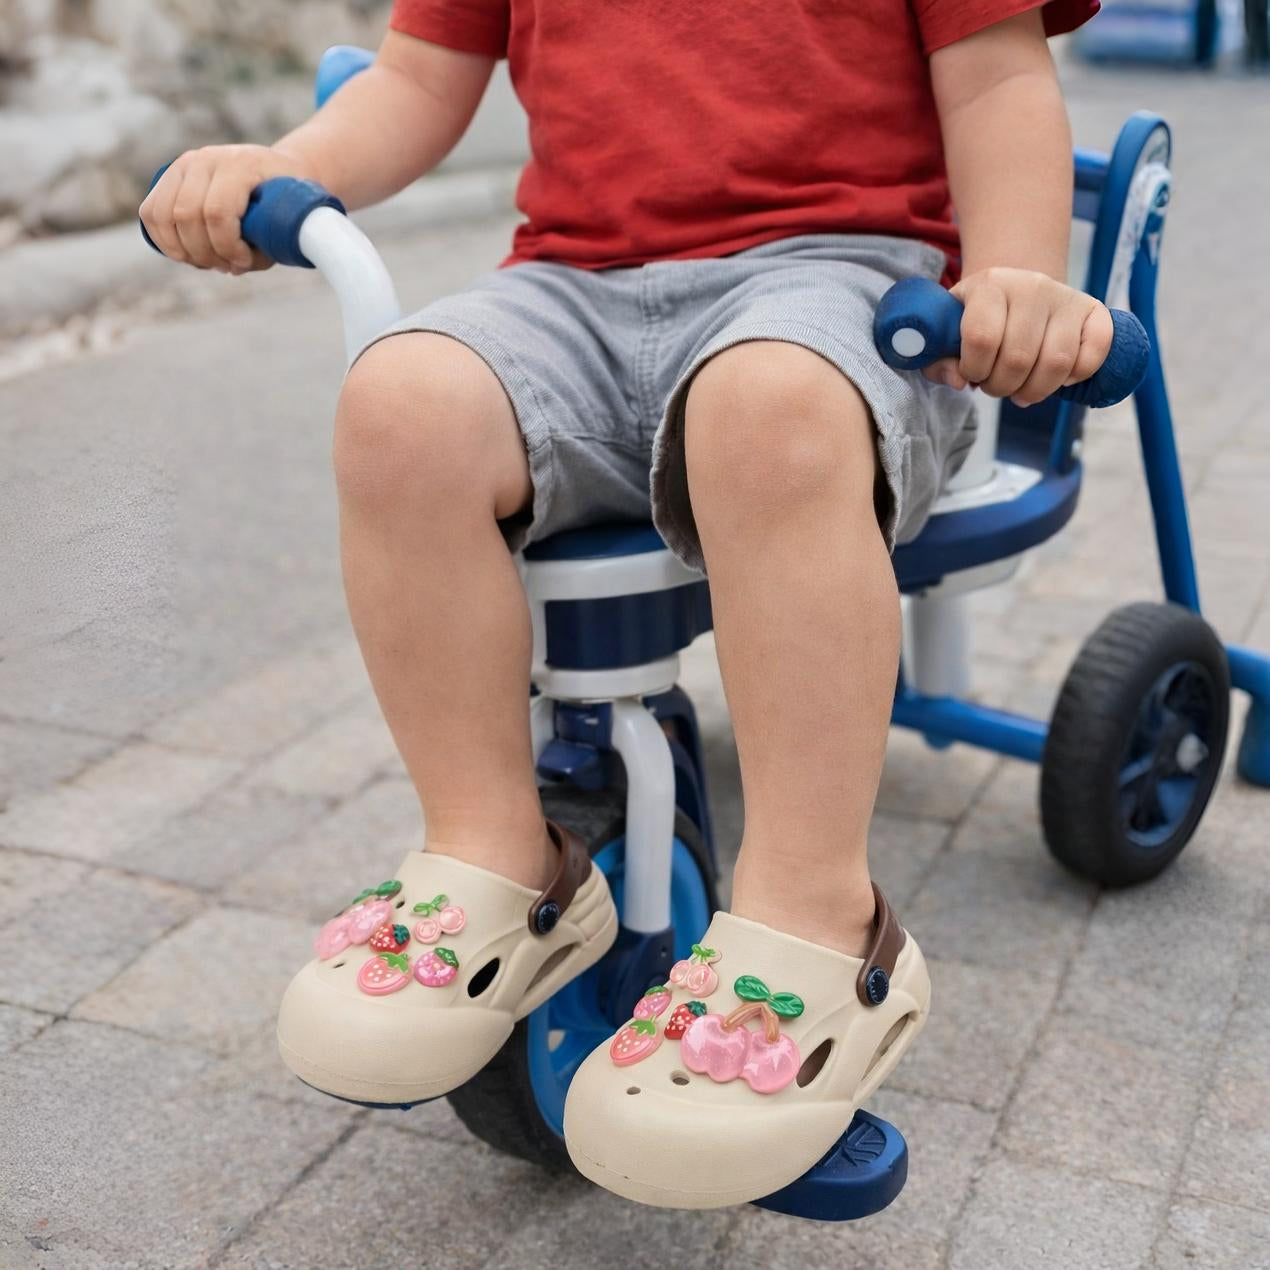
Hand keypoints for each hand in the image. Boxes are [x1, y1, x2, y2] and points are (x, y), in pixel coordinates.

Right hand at [139, 145, 314, 273]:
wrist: (275, 172)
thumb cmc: (285, 204)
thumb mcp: (288, 221)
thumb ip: (267, 245)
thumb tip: (235, 267)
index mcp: (240, 165)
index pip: (217, 213)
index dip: (227, 248)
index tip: (244, 262)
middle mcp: (208, 158)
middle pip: (187, 216)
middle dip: (205, 254)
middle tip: (227, 266)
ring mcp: (185, 164)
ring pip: (162, 214)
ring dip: (182, 251)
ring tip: (208, 262)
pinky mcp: (170, 175)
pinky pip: (150, 211)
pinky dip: (162, 239)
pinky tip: (183, 255)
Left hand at [923, 267, 1114, 405]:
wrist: (1014, 290)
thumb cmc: (976, 319)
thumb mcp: (947, 333)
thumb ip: (938, 361)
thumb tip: (958, 382)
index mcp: (989, 285)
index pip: (982, 338)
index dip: (974, 369)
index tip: (971, 373)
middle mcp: (1031, 285)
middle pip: (1019, 358)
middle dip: (1001, 387)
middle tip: (995, 385)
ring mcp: (1066, 296)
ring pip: (1057, 362)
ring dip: (1035, 390)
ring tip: (1021, 389)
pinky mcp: (1093, 310)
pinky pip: (1094, 353)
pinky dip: (1076, 377)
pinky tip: (1057, 378)